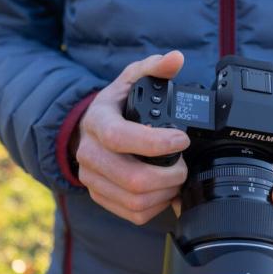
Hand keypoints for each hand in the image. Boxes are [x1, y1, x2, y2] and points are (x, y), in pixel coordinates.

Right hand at [75, 51, 189, 224]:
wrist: (88, 131)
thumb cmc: (115, 107)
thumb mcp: (130, 80)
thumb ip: (153, 67)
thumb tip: (175, 59)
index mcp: (97, 122)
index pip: (120, 137)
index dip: (155, 143)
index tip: (182, 139)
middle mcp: (90, 154)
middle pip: (131, 178)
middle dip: (169, 175)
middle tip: (184, 166)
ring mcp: (93, 180)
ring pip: (134, 201)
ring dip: (165, 193)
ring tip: (178, 179)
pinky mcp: (101, 198)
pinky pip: (133, 214)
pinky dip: (156, 207)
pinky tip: (165, 192)